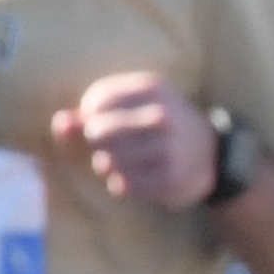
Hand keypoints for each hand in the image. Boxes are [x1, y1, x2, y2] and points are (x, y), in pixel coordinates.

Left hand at [51, 66, 220, 211]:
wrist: (212, 153)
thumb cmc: (158, 125)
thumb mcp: (132, 106)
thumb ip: (89, 112)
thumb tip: (60, 124)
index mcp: (153, 88)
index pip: (96, 102)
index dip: (89, 116)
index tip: (101, 121)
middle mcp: (163, 117)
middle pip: (97, 132)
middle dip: (96, 142)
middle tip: (107, 144)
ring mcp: (169, 149)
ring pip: (106, 161)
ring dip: (106, 165)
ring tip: (120, 161)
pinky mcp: (170, 179)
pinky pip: (122, 185)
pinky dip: (120, 184)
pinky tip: (134, 177)